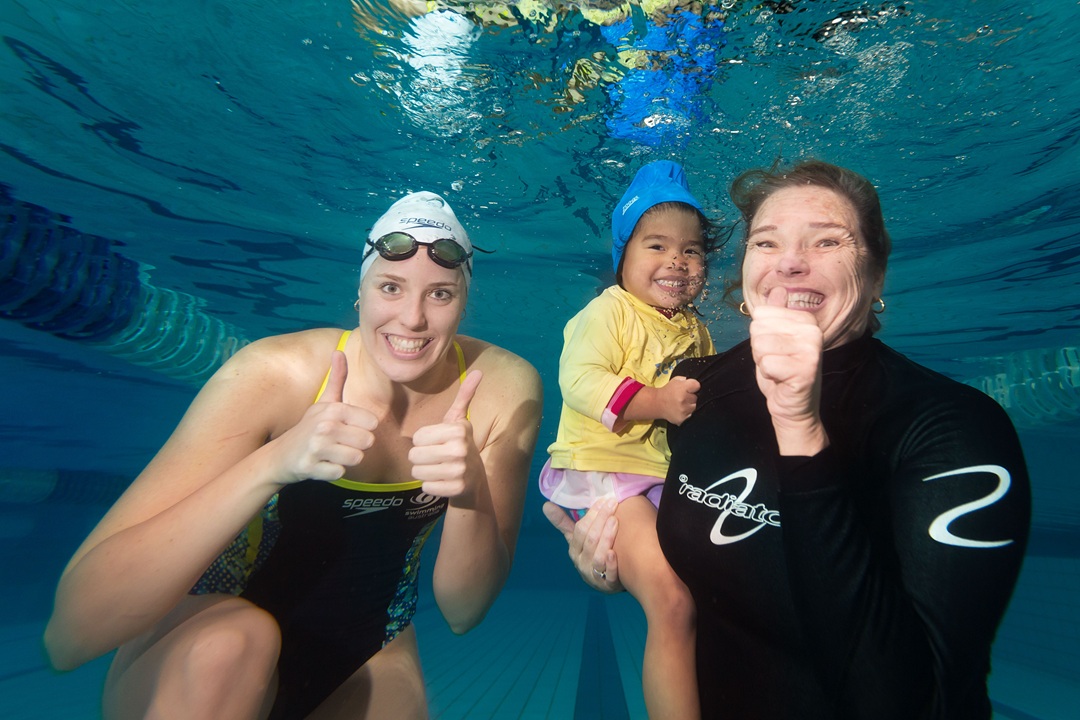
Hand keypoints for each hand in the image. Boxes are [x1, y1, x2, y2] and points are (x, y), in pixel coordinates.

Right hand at [278, 350, 377, 482]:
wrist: (279, 455)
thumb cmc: (308, 427)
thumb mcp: (323, 402)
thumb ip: (337, 378)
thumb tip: (339, 350)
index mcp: (333, 409)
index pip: (372, 423)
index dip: (363, 429)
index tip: (347, 429)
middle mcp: (325, 426)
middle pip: (368, 441)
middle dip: (357, 446)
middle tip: (340, 443)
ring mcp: (317, 447)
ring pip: (357, 458)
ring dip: (347, 460)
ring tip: (332, 454)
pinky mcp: (310, 467)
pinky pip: (340, 473)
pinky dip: (333, 471)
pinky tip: (322, 465)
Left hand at [410, 370, 483, 499]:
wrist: (474, 480)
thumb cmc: (459, 445)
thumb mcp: (459, 420)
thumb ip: (465, 395)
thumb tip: (479, 371)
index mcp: (459, 429)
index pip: (418, 437)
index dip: (423, 441)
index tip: (438, 442)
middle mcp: (461, 449)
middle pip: (414, 455)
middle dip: (420, 458)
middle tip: (436, 458)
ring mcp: (460, 470)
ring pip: (417, 472)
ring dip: (424, 472)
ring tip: (439, 469)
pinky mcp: (456, 489)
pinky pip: (425, 486)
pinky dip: (430, 486)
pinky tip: (443, 482)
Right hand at [543, 499, 623, 592]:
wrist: (605, 583)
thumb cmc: (590, 555)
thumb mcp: (576, 540)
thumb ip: (563, 523)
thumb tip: (546, 505)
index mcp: (574, 550)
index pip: (580, 531)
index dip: (591, 515)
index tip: (602, 500)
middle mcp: (581, 562)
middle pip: (590, 540)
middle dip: (601, 520)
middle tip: (612, 504)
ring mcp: (593, 575)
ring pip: (598, 556)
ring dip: (606, 537)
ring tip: (615, 521)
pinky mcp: (607, 585)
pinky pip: (608, 575)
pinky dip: (611, 564)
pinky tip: (614, 553)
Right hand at [658, 375, 699, 425]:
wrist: (657, 403)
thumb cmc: (667, 391)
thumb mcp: (676, 380)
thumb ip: (686, 380)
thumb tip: (695, 384)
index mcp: (682, 388)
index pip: (697, 385)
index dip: (693, 387)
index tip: (689, 389)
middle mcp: (683, 399)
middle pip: (696, 397)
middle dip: (690, 397)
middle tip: (682, 397)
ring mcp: (683, 410)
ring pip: (694, 407)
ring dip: (689, 405)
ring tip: (680, 404)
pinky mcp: (682, 418)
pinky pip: (690, 415)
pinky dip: (686, 413)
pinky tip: (679, 410)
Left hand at [748, 287, 828, 454]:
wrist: (793, 407)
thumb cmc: (781, 372)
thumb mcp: (774, 338)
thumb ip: (775, 314)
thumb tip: (777, 289)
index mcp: (805, 319)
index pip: (761, 313)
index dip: (760, 335)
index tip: (776, 349)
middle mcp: (812, 330)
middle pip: (758, 327)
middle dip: (760, 349)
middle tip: (777, 362)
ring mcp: (811, 349)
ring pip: (760, 344)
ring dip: (763, 362)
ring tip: (778, 370)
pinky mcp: (806, 369)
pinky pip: (766, 363)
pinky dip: (768, 375)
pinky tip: (781, 380)